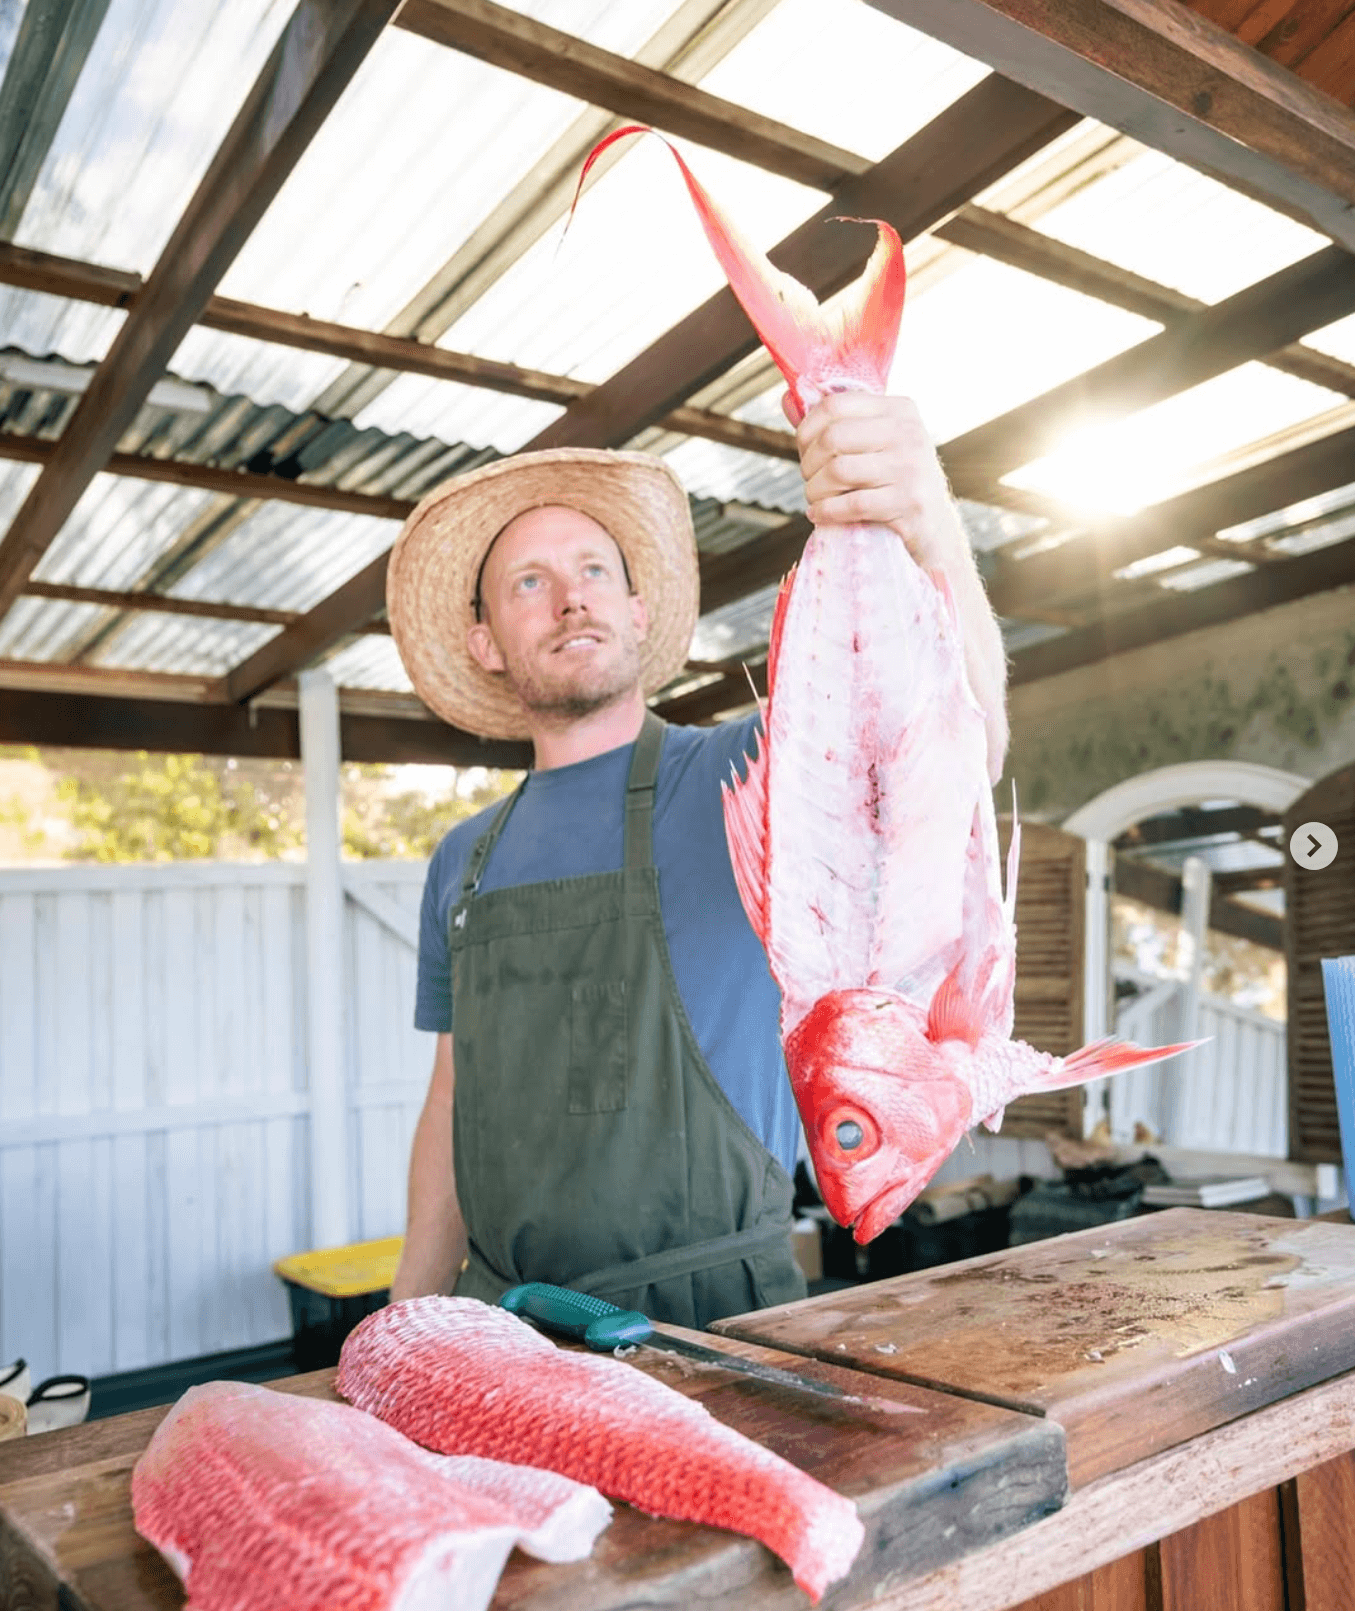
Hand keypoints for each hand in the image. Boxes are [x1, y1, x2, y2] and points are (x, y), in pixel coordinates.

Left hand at [787, 392, 962, 571]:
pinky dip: (826, 512)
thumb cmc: (895, 482)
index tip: (803, 450)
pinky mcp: (909, 502)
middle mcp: (908, 432)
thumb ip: (833, 423)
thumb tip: (787, 399)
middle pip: (833, 438)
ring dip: (815, 490)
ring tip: (815, 499)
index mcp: (899, 409)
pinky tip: (819, 515)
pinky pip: (852, 504)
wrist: (935, 528)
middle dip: (809, 463)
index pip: (835, 404)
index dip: (806, 429)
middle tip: (809, 480)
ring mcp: (911, 467)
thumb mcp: (874, 445)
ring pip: (839, 471)